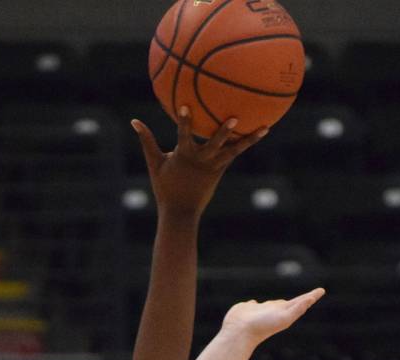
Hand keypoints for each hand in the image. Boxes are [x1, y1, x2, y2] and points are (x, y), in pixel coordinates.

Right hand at [132, 108, 267, 218]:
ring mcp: (214, 167)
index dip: (184, 122)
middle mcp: (202, 161)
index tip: (184, 107)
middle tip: (234, 117)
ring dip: (249, 140)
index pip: (183, 136)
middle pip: (215, 145)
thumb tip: (133, 121)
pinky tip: (259, 132)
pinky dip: (245, 143)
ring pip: (233, 151)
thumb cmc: (165, 187)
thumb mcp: (154, 163)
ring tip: (265, 128)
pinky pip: (235, 154)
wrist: (181, 213)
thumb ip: (146, 141)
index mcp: (184, 156)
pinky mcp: (220, 171)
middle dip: (223, 132)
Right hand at [220, 290, 325, 348]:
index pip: (301, 302)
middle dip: (299, 300)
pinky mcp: (247, 309)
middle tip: (309, 297)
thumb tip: (311, 299)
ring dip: (278, 303)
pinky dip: (255, 303)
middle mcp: (274, 311)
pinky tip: (254, 304)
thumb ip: (298, 308)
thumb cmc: (262, 326)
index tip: (321, 291)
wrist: (240, 332)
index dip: (311, 296)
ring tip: (284, 302)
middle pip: (290, 304)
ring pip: (272, 305)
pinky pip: (253, 304)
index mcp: (284, 312)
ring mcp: (260, 311)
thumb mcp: (284, 318)